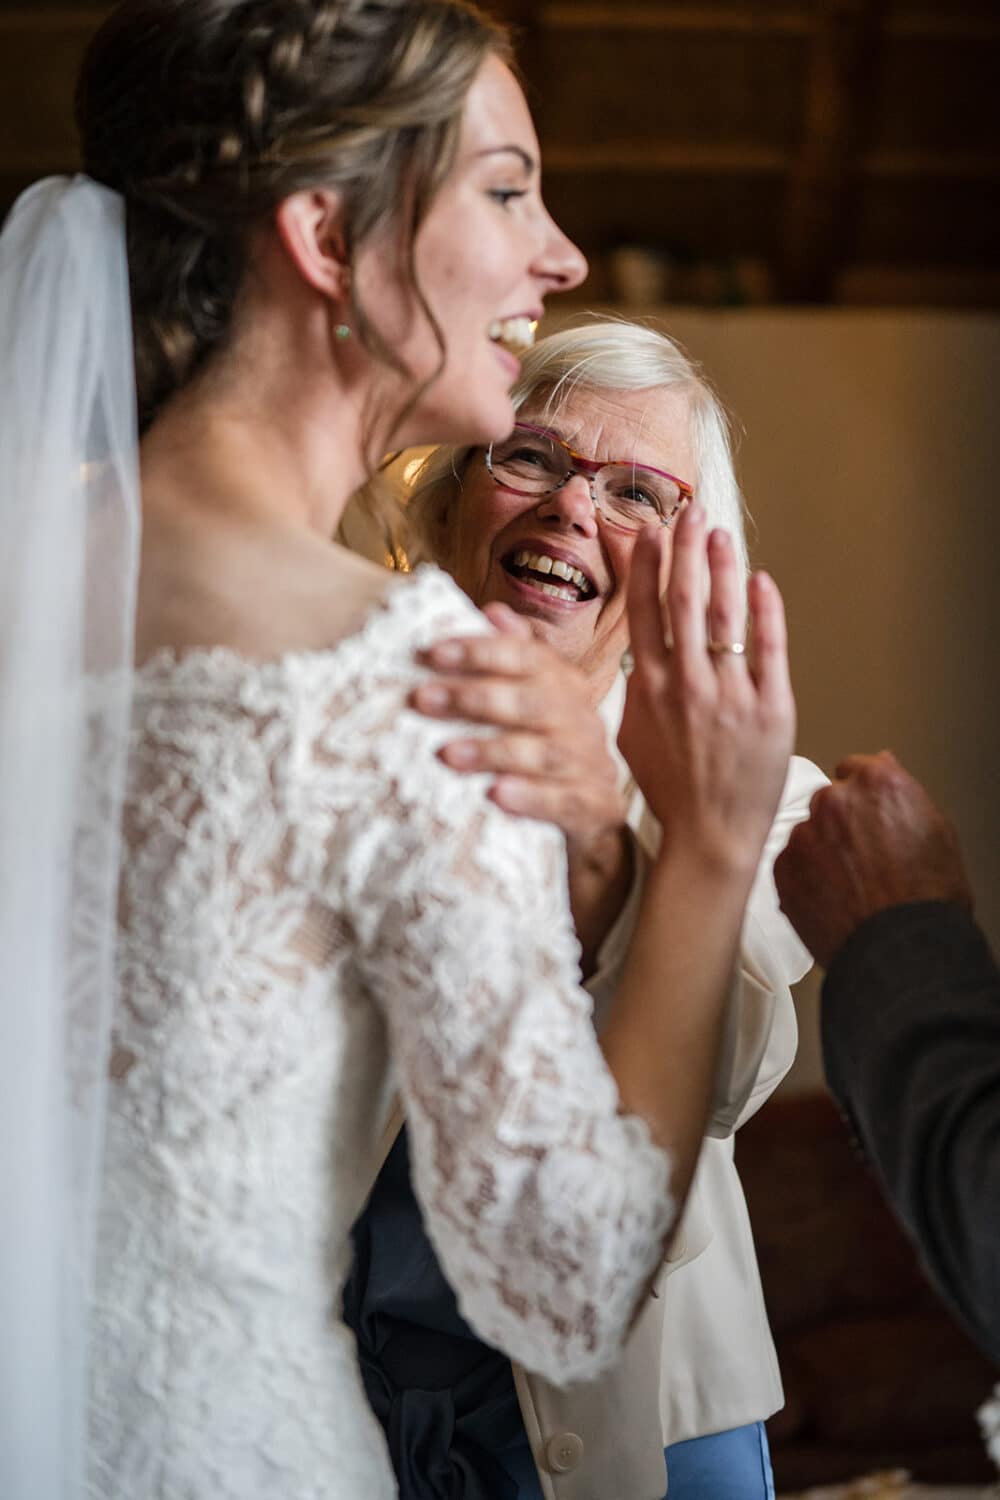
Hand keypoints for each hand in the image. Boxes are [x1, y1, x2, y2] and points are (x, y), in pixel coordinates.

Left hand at [411, 604, 625, 857]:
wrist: (593, 814)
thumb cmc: (545, 748)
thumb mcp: (532, 702)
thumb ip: (516, 658)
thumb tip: (493, 611)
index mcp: (565, 685)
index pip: (528, 656)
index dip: (483, 650)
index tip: (432, 651)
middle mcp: (581, 719)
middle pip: (532, 701)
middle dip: (475, 698)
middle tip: (423, 699)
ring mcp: (590, 763)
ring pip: (543, 753)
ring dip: (493, 751)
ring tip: (446, 754)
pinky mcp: (594, 806)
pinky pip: (563, 801)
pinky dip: (530, 798)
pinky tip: (495, 795)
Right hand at [618, 504, 795, 875]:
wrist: (711, 834)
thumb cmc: (669, 787)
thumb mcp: (631, 737)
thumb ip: (634, 689)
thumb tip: (633, 652)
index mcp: (649, 690)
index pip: (645, 613)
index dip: (648, 567)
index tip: (651, 534)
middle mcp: (688, 686)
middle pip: (684, 602)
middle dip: (686, 551)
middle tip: (690, 514)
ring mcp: (731, 697)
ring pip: (725, 618)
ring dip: (722, 569)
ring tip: (721, 536)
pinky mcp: (772, 710)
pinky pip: (770, 650)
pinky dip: (765, 611)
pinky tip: (761, 581)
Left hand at [774, 750, 973, 967]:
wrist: (901, 949)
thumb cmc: (927, 899)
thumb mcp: (938, 832)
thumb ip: (904, 798)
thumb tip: (890, 782)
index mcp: (877, 783)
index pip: (856, 769)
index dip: (863, 795)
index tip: (865, 812)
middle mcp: (834, 801)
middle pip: (829, 801)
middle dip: (841, 822)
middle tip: (861, 857)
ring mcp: (803, 834)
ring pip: (808, 834)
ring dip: (820, 851)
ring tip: (848, 885)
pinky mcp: (782, 868)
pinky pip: (790, 864)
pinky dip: (804, 878)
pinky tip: (830, 899)